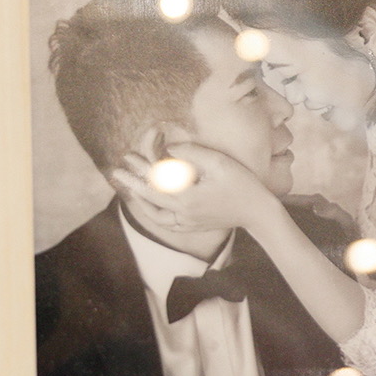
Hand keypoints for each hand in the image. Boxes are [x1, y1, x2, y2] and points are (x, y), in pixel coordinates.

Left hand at [112, 141, 279, 235]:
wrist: (258, 212)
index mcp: (186, 197)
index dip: (139, 167)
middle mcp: (183, 213)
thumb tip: (170, 148)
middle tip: (118, 172)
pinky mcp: (194, 227)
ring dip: (141, 202)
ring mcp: (187, 223)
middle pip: (150, 198)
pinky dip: (156, 214)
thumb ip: (193, 153)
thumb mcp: (220, 163)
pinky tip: (153, 207)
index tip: (126, 156)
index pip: (155, 181)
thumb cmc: (242, 185)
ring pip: (155, 215)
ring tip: (132, 190)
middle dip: (133, 183)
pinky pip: (167, 223)